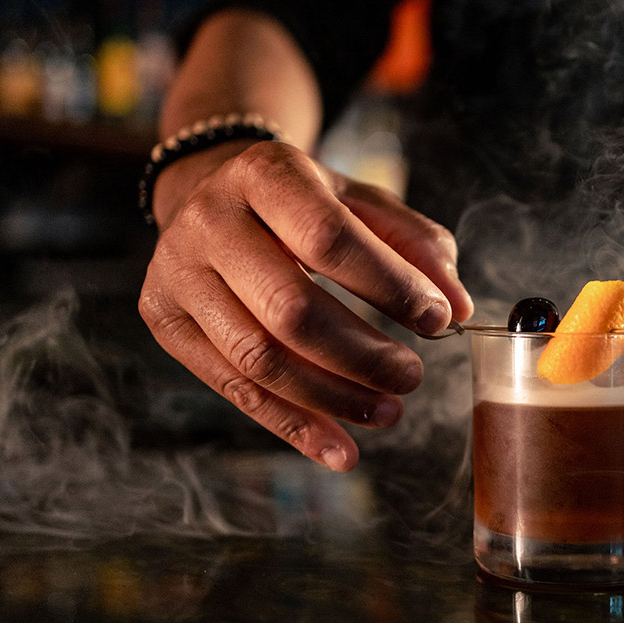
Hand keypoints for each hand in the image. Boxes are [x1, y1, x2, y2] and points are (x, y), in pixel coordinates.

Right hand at [139, 141, 473, 471]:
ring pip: (258, 359)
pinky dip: (293, 425)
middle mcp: (208, 220)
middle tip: (412, 377)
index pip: (328, 238)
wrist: (212, 194)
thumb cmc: (304, 204)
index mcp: (264, 174)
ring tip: (387, 411)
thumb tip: (458, 306)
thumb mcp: (363, 202)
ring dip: (332, 398)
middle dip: (361, 355)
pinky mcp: (165, 320)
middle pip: (289, 309)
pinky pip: (234, 388)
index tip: (438, 320)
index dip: (388, 286)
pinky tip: (340, 448)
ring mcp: (176, 273)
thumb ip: (418, 245)